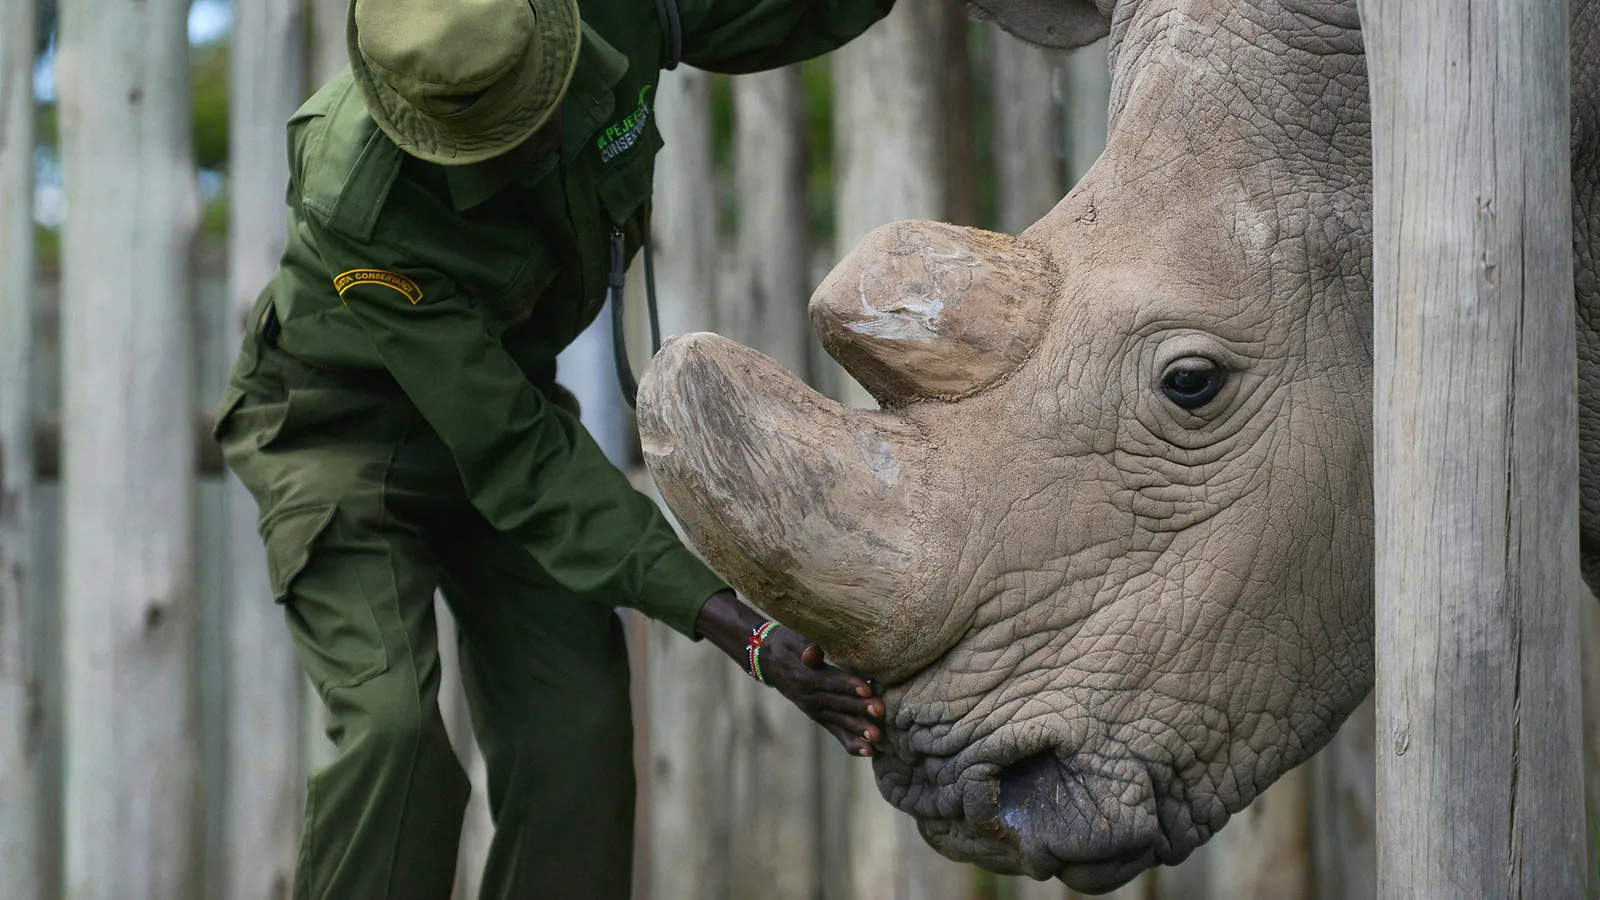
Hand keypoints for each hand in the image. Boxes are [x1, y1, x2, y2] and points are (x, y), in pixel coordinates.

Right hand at [695, 590, 884, 756]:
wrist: (770, 663)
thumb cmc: (786, 646)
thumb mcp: (790, 640)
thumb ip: (803, 646)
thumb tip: (813, 653)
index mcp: (804, 676)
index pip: (829, 681)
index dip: (848, 685)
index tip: (867, 688)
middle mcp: (810, 697)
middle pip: (838, 703)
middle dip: (860, 708)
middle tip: (881, 711)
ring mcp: (815, 711)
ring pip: (839, 721)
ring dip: (858, 730)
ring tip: (876, 738)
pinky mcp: (821, 718)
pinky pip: (836, 733)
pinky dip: (851, 743)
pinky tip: (868, 751)